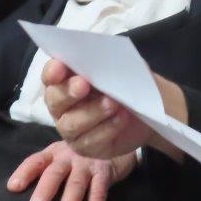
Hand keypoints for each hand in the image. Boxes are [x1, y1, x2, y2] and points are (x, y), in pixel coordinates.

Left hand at [6, 140, 136, 200]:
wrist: (114, 144)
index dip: (24, 173)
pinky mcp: (105, 173)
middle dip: (45, 190)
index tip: (13, 187)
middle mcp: (69, 156)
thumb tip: (17, 196)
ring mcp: (88, 164)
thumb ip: (45, 172)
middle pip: (55, 173)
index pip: (36, 161)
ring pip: (76, 185)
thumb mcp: (61, 159)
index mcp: (54, 153)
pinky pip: (99, 193)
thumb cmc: (79, 158)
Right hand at [42, 58, 169, 159]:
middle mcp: (62, 105)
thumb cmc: (128, 83)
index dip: (52, 71)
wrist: (150, 109)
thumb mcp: (123, 67)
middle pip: (55, 99)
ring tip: (113, 103)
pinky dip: (107, 128)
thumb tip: (98, 53)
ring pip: (72, 123)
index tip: (60, 67)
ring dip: (92, 111)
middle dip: (68, 91)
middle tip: (84, 84)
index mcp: (66, 80)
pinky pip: (90, 140)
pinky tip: (121, 118)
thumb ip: (108, 61)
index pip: (51, 75)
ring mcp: (71, 128)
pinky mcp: (85, 147)